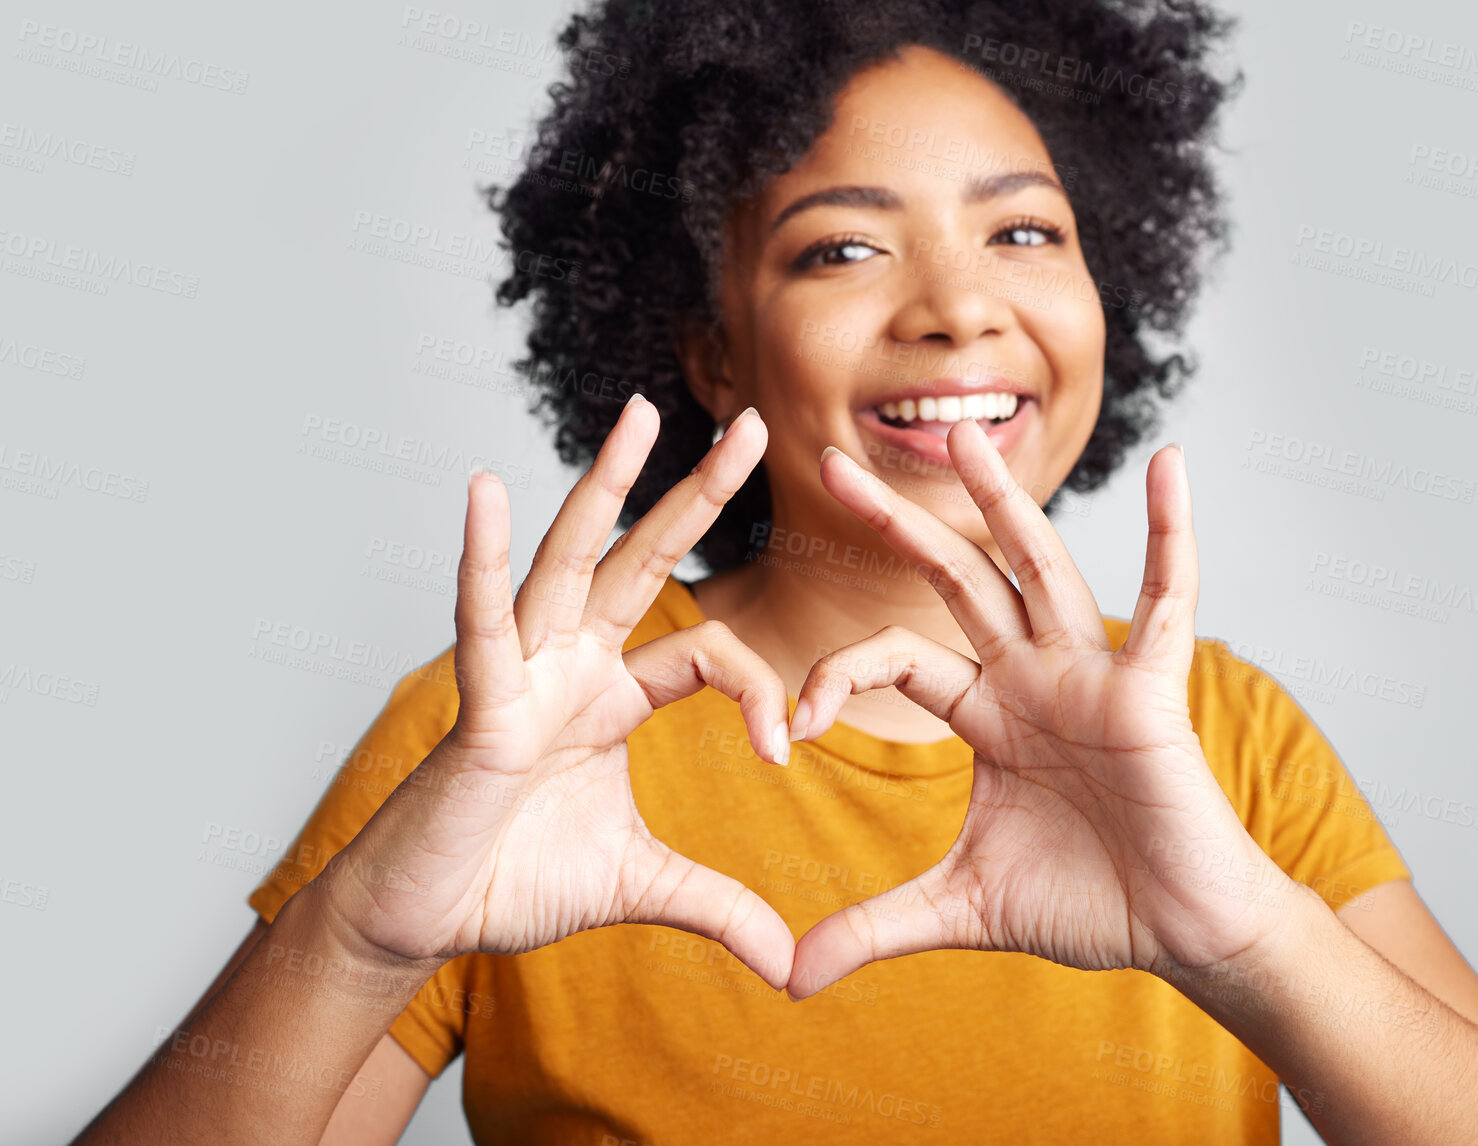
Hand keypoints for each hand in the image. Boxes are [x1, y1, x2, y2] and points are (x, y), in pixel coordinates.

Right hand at [318, 397, 795, 989]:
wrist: (426, 925)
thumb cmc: (516, 883)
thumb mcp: (643, 888)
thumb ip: (719, 908)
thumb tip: (792, 967)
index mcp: (614, 695)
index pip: (707, 653)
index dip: (759, 692)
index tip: (788, 750)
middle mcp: (573, 666)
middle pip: (647, 561)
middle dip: (700, 495)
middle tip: (756, 424)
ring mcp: (524, 675)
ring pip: (572, 564)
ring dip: (605, 487)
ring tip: (640, 414)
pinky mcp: (478, 707)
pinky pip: (481, 626)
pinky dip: (481, 563)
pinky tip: (484, 493)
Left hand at [786, 421, 1307, 998]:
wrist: (1180, 934)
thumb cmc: (1086, 905)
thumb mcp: (960, 907)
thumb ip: (873, 928)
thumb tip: (786, 978)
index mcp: (985, 712)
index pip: (895, 658)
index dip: (837, 676)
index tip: (794, 729)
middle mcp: (1032, 675)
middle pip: (954, 580)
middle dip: (894, 523)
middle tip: (831, 460)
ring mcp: (1092, 673)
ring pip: (1038, 567)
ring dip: (1003, 500)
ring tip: (967, 432)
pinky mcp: (1152, 688)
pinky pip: (1169, 597)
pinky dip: (1172, 532)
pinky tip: (1173, 465)